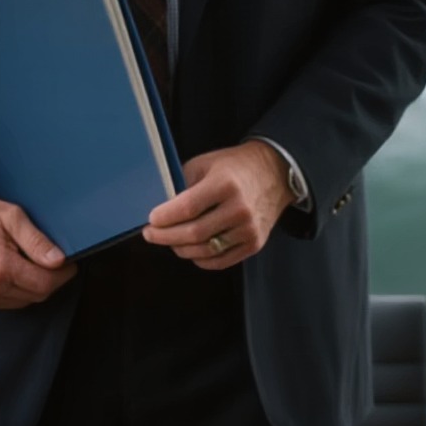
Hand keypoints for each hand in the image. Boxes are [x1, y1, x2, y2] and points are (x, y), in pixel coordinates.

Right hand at [0, 196, 75, 310]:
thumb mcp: (12, 217)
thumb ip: (36, 240)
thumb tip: (58, 260)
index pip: (45, 283)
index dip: (62, 275)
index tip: (68, 264)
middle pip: (38, 294)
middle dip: (50, 279)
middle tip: (51, 261)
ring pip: (27, 300)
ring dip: (34, 285)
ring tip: (27, 263)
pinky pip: (12, 303)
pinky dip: (20, 290)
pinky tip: (14, 273)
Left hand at [142, 142, 294, 268]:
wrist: (274, 173)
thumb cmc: (235, 167)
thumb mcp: (205, 165)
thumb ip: (183, 185)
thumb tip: (161, 209)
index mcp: (225, 184)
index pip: (187, 208)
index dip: (164, 218)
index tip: (151, 221)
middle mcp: (239, 209)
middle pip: (194, 233)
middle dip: (165, 237)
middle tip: (151, 234)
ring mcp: (248, 229)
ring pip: (205, 251)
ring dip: (180, 249)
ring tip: (170, 241)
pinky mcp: (254, 244)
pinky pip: (220, 261)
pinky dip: (200, 259)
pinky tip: (190, 250)